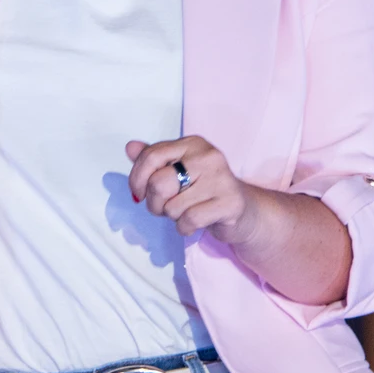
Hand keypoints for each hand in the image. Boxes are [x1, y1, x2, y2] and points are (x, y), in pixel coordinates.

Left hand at [125, 136, 258, 244]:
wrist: (243, 211)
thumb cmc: (204, 191)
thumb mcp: (177, 171)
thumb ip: (153, 159)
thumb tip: (130, 148)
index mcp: (192, 144)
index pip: (152, 156)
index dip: (137, 179)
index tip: (138, 193)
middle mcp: (208, 156)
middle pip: (159, 183)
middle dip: (154, 203)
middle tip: (164, 207)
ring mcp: (221, 179)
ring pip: (173, 207)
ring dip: (173, 217)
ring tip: (185, 212)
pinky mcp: (230, 203)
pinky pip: (189, 220)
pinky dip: (184, 228)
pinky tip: (193, 223)